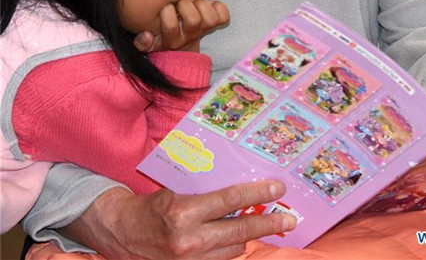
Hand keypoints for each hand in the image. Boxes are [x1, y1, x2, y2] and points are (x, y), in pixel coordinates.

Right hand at [60, 182, 294, 259]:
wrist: (121, 233)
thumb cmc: (151, 206)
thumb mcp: (177, 192)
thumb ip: (206, 194)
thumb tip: (240, 193)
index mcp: (184, 213)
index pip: (229, 201)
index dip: (257, 195)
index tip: (278, 188)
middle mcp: (188, 240)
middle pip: (240, 232)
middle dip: (269, 224)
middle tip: (291, 218)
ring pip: (233, 251)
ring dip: (248, 238)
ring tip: (265, 225)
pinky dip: (230, 251)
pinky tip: (238, 241)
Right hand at [134, 0, 228, 52]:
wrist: (183, 44)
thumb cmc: (163, 32)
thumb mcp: (149, 41)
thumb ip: (142, 42)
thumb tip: (147, 35)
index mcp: (171, 40)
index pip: (171, 26)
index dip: (168, 12)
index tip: (166, 7)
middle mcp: (189, 37)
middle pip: (193, 20)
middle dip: (185, 4)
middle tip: (180, 2)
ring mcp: (204, 31)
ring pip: (210, 18)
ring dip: (201, 5)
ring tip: (193, 2)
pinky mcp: (216, 24)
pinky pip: (223, 15)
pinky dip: (218, 6)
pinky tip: (207, 5)